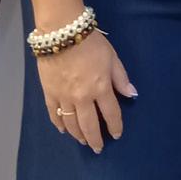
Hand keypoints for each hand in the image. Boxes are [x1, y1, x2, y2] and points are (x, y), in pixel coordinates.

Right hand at [38, 29, 136, 152]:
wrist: (61, 31)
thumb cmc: (91, 42)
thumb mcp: (112, 57)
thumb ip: (121, 78)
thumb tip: (132, 95)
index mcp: (100, 88)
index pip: (111, 114)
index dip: (115, 126)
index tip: (117, 134)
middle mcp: (82, 97)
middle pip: (89, 125)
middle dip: (95, 139)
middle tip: (98, 148)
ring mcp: (64, 97)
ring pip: (71, 123)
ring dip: (78, 135)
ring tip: (83, 141)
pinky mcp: (49, 92)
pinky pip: (54, 113)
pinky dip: (59, 124)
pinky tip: (63, 130)